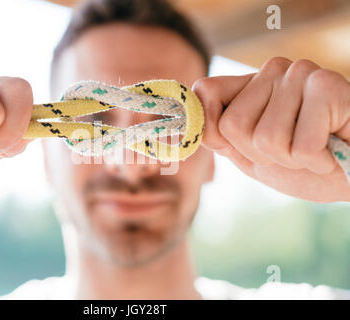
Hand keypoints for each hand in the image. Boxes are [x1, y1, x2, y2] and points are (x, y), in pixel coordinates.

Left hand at [193, 57, 349, 201]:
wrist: (348, 176)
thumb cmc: (302, 165)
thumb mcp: (251, 154)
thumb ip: (219, 137)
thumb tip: (183, 124)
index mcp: (249, 86)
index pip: (204, 91)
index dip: (208, 128)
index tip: (229, 146)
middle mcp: (272, 71)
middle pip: (233, 126)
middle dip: (260, 154)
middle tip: (290, 151)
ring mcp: (300, 74)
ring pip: (265, 138)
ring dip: (290, 158)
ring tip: (311, 150)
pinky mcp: (329, 86)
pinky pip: (299, 144)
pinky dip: (315, 161)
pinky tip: (330, 150)